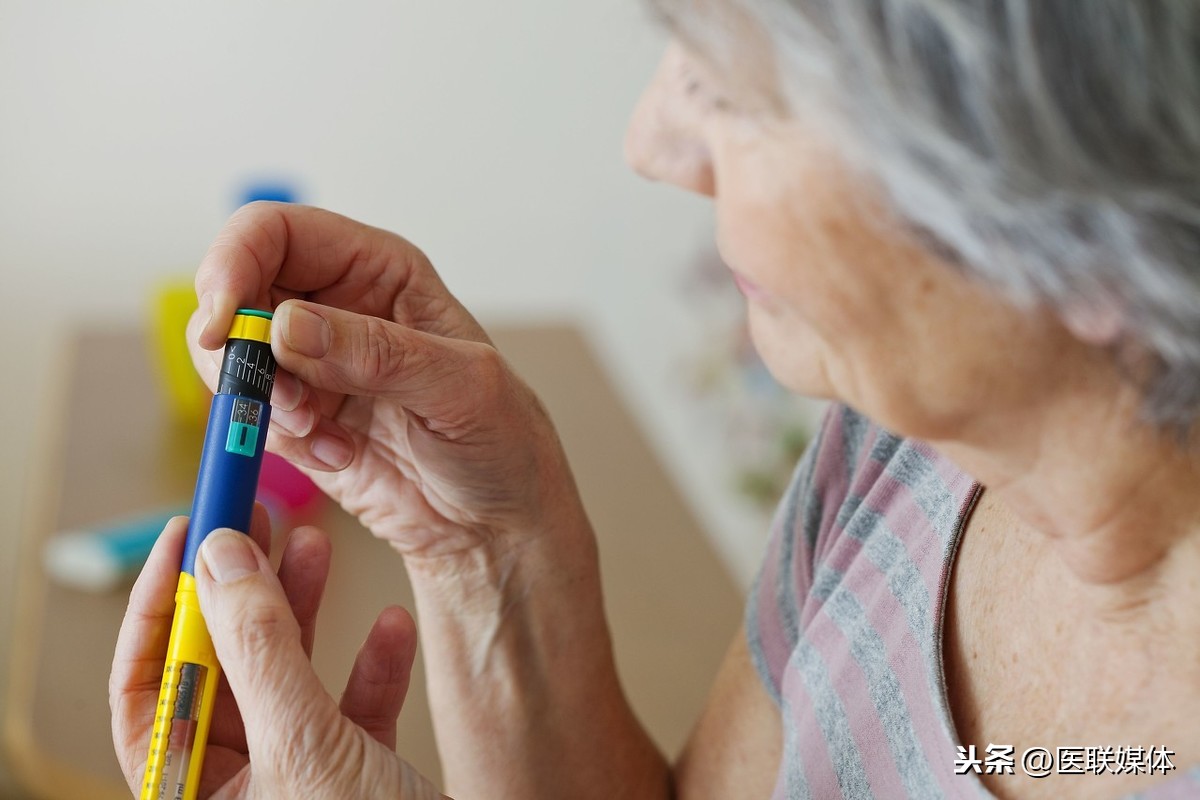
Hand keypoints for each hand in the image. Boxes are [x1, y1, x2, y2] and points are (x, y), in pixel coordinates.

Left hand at [110, 514, 443, 798]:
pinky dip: (373, 662)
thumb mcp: (306, 748)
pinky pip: (353, 703)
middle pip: (222, 663)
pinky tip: (392, 625)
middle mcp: (239, 783)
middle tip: (254, 518)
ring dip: (305, 608)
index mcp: (193, 791)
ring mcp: (299, 774)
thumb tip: (221, 561)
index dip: (160, 603)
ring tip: (316, 546)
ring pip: (287, 671)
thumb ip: (262, 650)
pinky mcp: (357, 772)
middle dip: (242, 589)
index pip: (149, 680)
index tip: (189, 532)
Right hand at [189, 202, 588, 560]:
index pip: (276, 231)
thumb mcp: (460, 388)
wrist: (495, 522)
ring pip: (231, 356)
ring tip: (321, 433)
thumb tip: (287, 325)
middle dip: (242, 349)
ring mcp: (314, 362)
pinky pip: (250, 414)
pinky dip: (278, 441)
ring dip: (260, 401)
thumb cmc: (503, 439)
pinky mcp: (300, 418)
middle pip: (235, 291)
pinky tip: (338, 455)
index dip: (233, 263)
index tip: (224, 326)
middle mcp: (337, 305)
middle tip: (283, 400)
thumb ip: (377, 353)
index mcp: (379, 269)